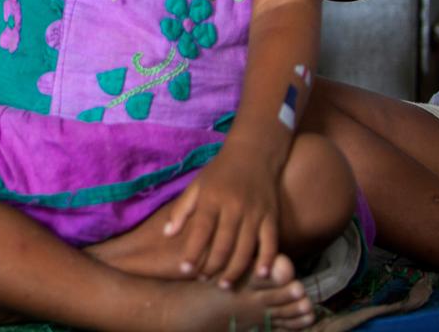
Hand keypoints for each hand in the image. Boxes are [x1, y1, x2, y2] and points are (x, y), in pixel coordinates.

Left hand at [163, 150, 280, 287]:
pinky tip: (260, 275)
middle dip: (212, 265)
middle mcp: (234, 207)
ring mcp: (255, 213)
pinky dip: (267, 260)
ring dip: (235, 269)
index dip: (192, 252)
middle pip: (223, 244)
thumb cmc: (219, 172)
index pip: (201, 230)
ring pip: (246, 248)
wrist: (253, 154)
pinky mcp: (271, 217)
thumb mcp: (196, 185)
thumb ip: (182, 209)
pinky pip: (271, 243)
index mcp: (212, 198)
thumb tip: (167, 234)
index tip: (185, 270)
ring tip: (223, 284)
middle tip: (204, 279)